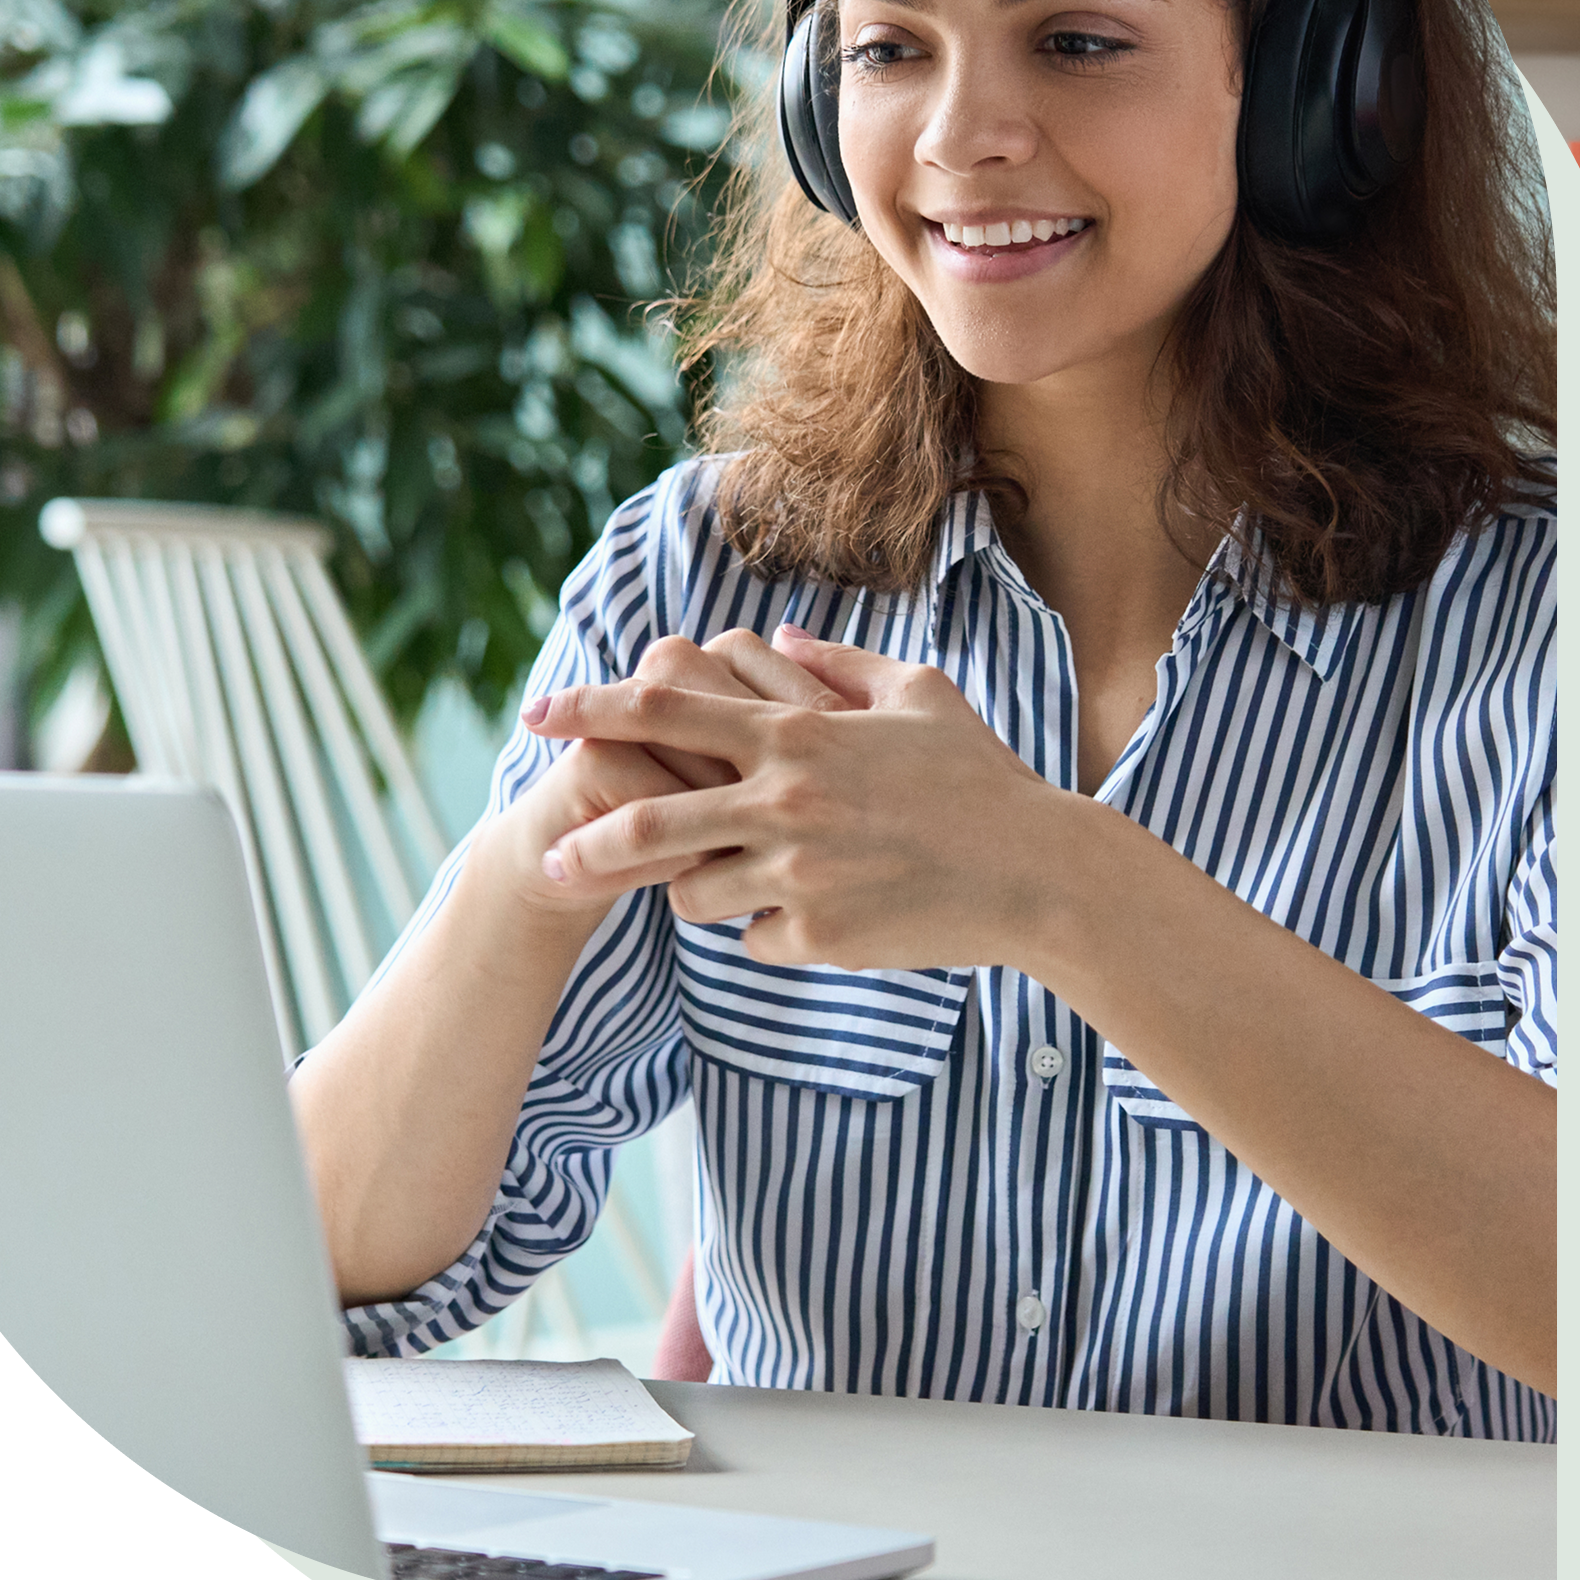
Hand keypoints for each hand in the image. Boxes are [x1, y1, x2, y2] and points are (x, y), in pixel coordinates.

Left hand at [520, 625, 1078, 969]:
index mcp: (800, 734)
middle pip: (645, 819)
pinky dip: (773, 933)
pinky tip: (820, 920)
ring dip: (699, 892)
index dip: (590, 707)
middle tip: (552, 855)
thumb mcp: (922, 695)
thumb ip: (838, 663)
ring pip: (694, 893)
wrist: (1041, 875)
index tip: (538, 716)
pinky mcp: (820, 935)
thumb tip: (775, 639)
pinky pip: (757, 940)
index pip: (665, 708)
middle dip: (586, 841)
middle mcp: (786, 802)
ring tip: (735, 888)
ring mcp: (799, 873)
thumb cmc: (985, 780)